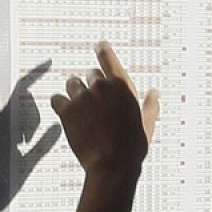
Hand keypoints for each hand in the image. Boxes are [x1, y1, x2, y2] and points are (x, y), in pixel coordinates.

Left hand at [49, 42, 160, 175]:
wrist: (112, 165)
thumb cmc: (133, 147)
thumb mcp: (147, 124)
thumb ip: (150, 105)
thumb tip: (154, 93)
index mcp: (122, 86)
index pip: (108, 57)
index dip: (102, 50)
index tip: (99, 45)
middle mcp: (101, 86)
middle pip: (90, 74)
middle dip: (92, 86)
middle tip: (95, 104)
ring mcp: (82, 97)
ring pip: (72, 84)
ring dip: (75, 93)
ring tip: (81, 110)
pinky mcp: (66, 110)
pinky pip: (57, 99)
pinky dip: (61, 105)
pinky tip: (67, 115)